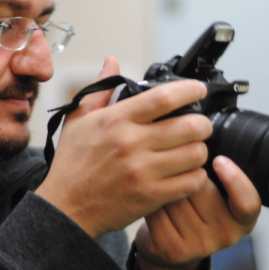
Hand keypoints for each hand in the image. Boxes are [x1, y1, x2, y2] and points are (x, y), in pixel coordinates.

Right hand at [35, 57, 212, 238]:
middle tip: (200, 125)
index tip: (199, 89)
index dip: (189, 90)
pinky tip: (186, 173)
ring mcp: (142, 172)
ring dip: (200, 150)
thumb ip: (100, 89)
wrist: (65, 208)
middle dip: (203, 124)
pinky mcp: (151, 197)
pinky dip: (196, 177)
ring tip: (192, 150)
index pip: (163, 98)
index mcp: (116, 120)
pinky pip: (191, 182)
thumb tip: (112, 61)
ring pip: (195, 154)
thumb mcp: (78, 120)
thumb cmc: (72, 164)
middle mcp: (131, 143)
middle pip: (189, 126)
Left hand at [134, 155, 259, 269]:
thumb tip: (203, 133)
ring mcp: (199, 245)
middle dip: (185, 170)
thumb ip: (219, 177)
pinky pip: (157, 207)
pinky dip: (148, 195)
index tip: (219, 160)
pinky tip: (148, 195)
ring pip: (175, 194)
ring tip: (161, 181)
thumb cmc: (195, 213)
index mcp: (242, 220)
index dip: (236, 180)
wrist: (171, 252)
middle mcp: (225, 235)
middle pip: (200, 187)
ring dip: (163, 180)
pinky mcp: (173, 248)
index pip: (248, 202)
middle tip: (177, 168)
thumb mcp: (217, 199)